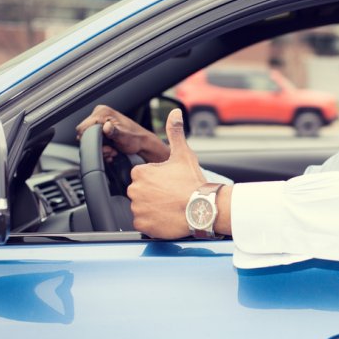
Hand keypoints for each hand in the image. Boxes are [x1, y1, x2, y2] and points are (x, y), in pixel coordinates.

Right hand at [76, 104, 169, 162]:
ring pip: (90, 140)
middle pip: (85, 134)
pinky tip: (112, 150)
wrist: (142, 144)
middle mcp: (100, 114)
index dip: (90, 140)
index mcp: (103, 112)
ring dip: (101, 148)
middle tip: (110, 149)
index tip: (103, 145)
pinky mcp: (101, 129)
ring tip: (113, 150)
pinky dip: (102, 148)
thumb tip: (106, 127)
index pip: (83, 127)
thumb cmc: (136, 139)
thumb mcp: (125, 137)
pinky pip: (95, 141)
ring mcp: (100, 122)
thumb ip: (114, 132)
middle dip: (97, 145)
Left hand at [128, 108, 206, 238]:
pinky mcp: (142, 225)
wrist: (204, 208)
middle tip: (170, 195)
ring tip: (170, 207)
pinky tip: (166, 217)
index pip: (141, 175)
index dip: (156, 179)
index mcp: (141, 173)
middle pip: (140, 192)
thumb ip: (175, 132)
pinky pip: (143, 223)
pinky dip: (152, 222)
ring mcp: (138, 209)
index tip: (168, 183)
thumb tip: (174, 112)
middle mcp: (135, 190)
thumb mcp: (184, 154)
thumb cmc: (193, 182)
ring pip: (141, 207)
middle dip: (152, 194)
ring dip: (152, 208)